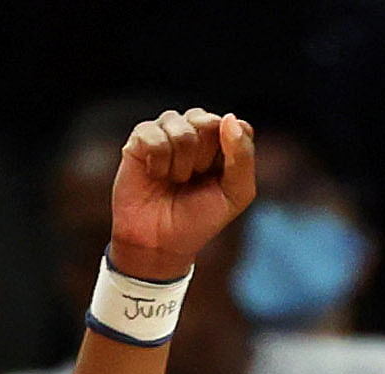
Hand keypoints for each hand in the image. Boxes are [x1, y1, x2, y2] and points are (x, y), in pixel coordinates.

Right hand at [105, 109, 258, 283]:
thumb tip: (228, 118)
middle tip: (191, 182)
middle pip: (209, 123)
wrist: (159, 244)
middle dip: (202, 160)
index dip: (228, 157)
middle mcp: (196, 129)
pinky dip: (158, 163)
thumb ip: (243, 157)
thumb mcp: (236, 195)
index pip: (236, 126)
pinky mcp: (141, 137)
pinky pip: (155, 136)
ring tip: (173, 181)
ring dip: (180, 165)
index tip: (217, 181)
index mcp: (223, 140)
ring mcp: (168, 130)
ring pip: (182, 129)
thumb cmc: (198, 219)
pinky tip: (155, 175)